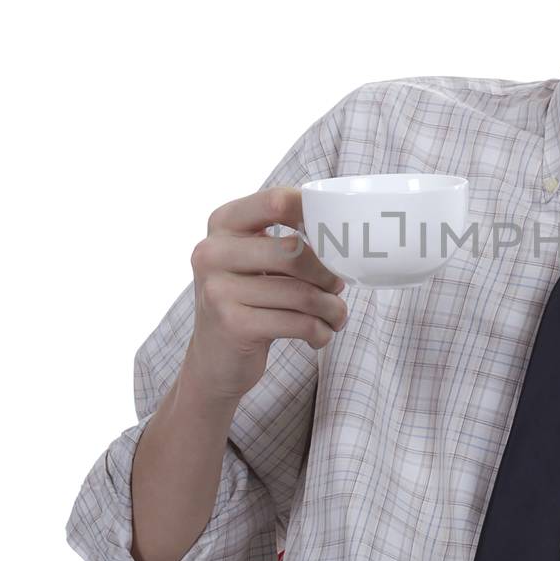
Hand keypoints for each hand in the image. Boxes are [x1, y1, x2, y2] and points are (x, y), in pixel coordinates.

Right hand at [185, 184, 349, 403]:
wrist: (215, 359)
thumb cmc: (249, 301)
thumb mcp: (256, 261)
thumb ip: (285, 240)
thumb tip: (346, 236)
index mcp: (223, 223)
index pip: (277, 201)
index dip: (316, 213)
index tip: (339, 233)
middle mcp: (212, 251)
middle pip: (295, 251)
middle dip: (329, 273)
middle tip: (338, 287)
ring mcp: (218, 288)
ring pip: (302, 292)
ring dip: (332, 308)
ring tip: (336, 316)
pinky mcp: (232, 324)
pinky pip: (298, 323)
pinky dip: (320, 331)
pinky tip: (319, 335)